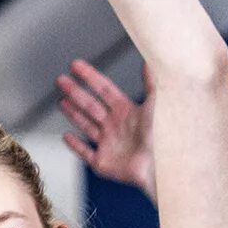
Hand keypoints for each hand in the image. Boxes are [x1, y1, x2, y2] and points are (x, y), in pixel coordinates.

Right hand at [55, 60, 155, 194]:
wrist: (164, 166)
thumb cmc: (166, 136)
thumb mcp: (158, 103)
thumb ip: (151, 83)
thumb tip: (149, 62)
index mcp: (129, 112)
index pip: (104, 89)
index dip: (90, 76)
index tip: (76, 65)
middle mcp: (118, 127)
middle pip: (91, 105)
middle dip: (75, 91)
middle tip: (60, 80)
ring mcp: (111, 145)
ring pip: (86, 125)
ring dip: (73, 113)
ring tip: (61, 100)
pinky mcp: (105, 163)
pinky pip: (86, 153)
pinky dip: (75, 146)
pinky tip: (66, 136)